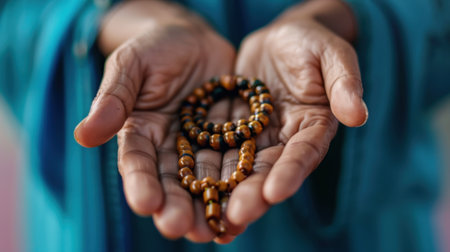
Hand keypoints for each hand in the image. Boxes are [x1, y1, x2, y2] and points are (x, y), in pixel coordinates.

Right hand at [73, 1, 235, 239]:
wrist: (192, 39)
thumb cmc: (155, 48)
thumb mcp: (131, 65)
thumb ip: (113, 98)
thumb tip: (84, 135)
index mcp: (141, 132)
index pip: (138, 162)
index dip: (141, 183)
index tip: (146, 204)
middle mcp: (171, 148)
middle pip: (173, 182)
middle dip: (176, 206)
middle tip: (182, 229)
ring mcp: (203, 146)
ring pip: (206, 180)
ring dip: (210, 206)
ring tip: (215, 231)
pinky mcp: (232, 139)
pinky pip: (237, 164)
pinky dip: (241, 186)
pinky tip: (245, 210)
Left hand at [221, 0, 367, 232]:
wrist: (278, 40)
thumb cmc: (309, 43)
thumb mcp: (331, 53)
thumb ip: (344, 82)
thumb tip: (358, 115)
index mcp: (313, 126)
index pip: (304, 153)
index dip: (291, 172)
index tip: (275, 192)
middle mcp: (283, 140)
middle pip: (269, 170)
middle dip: (254, 194)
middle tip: (237, 215)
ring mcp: (255, 138)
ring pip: (240, 168)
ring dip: (227, 191)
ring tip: (213, 214)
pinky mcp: (231, 130)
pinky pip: (217, 150)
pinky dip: (207, 170)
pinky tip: (192, 190)